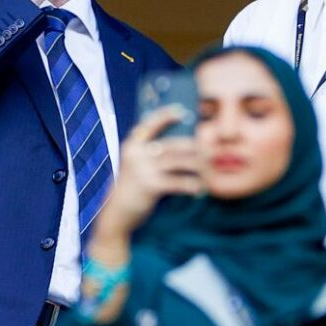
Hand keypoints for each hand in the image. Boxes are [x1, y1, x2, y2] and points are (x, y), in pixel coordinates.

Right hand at [92, 106, 203, 247]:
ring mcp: (143, 170)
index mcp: (132, 145)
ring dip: (197, 165)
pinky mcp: (150, 186)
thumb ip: (150, 153)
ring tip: (208, 169)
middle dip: (193, 146)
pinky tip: (200, 188)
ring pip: (178, 162)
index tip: (182, 111)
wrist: (117, 214)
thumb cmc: (132, 188)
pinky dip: (191, 185)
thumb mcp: (135, 166)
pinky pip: (178, 182)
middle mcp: (136, 154)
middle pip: (172, 145)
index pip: (149, 124)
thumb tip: (182, 143)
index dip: (165, 115)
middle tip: (209, 150)